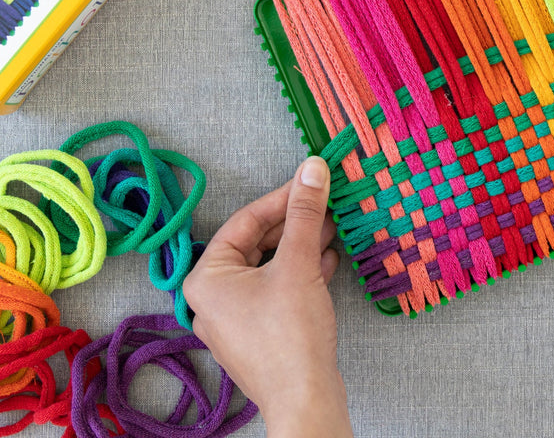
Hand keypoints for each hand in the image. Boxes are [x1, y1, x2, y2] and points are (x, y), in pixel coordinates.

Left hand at [183, 157, 353, 437]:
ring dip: (302, 245)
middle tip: (324, 203)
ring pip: (270, 266)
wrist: (307, 401)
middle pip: (258, 243)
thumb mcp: (298, 263)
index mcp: (207, 277)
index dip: (282, 197)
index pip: (246, 221)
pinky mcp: (259, 332)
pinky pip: (277, 289)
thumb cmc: (290, 332)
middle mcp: (213, 297)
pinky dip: (301, 272)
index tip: (311, 179)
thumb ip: (305, 212)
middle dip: (295, 223)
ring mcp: (236, 318)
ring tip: (331, 227)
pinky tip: (326, 260)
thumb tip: (312, 167)